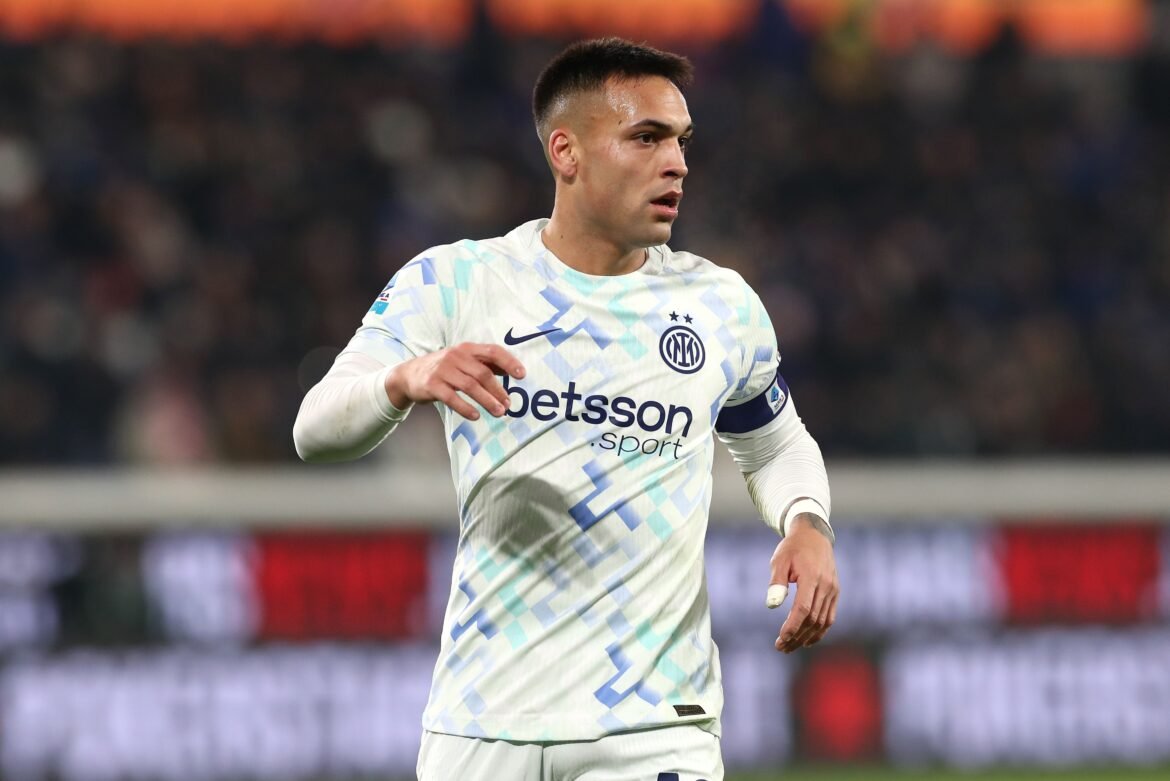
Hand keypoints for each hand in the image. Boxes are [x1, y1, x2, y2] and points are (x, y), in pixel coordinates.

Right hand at [385, 343, 525, 420]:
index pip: (493, 351)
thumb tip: (510, 371)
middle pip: (483, 373)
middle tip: (508, 405)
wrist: (409, 374)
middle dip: (498, 390)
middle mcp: (455, 356)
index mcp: (467, 349)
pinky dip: (465, 408)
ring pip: (470, 386)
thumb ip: (484, 364)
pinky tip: (475, 416)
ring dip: (487, 401)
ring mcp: (443, 370)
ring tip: (499, 412)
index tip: (522, 375)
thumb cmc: (443, 369)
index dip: (509, 362)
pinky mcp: (432, 385)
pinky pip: (452, 398)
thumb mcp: (462, 361)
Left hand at [766, 513, 838, 652]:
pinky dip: (820, 631)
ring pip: (822, 621)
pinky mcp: (835, 592)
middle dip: (796, 636)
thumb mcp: (779, 560)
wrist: (814, 535)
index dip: (792, 627)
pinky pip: (830, 617)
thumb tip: (772, 606)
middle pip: (812, 619)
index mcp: (811, 577)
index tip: (781, 639)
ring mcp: (833, 590)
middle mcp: (826, 585)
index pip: (803, 609)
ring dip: (807, 637)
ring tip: (790, 646)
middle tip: (780, 647)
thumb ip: (776, 583)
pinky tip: (807, 640)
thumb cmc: (792, 548)